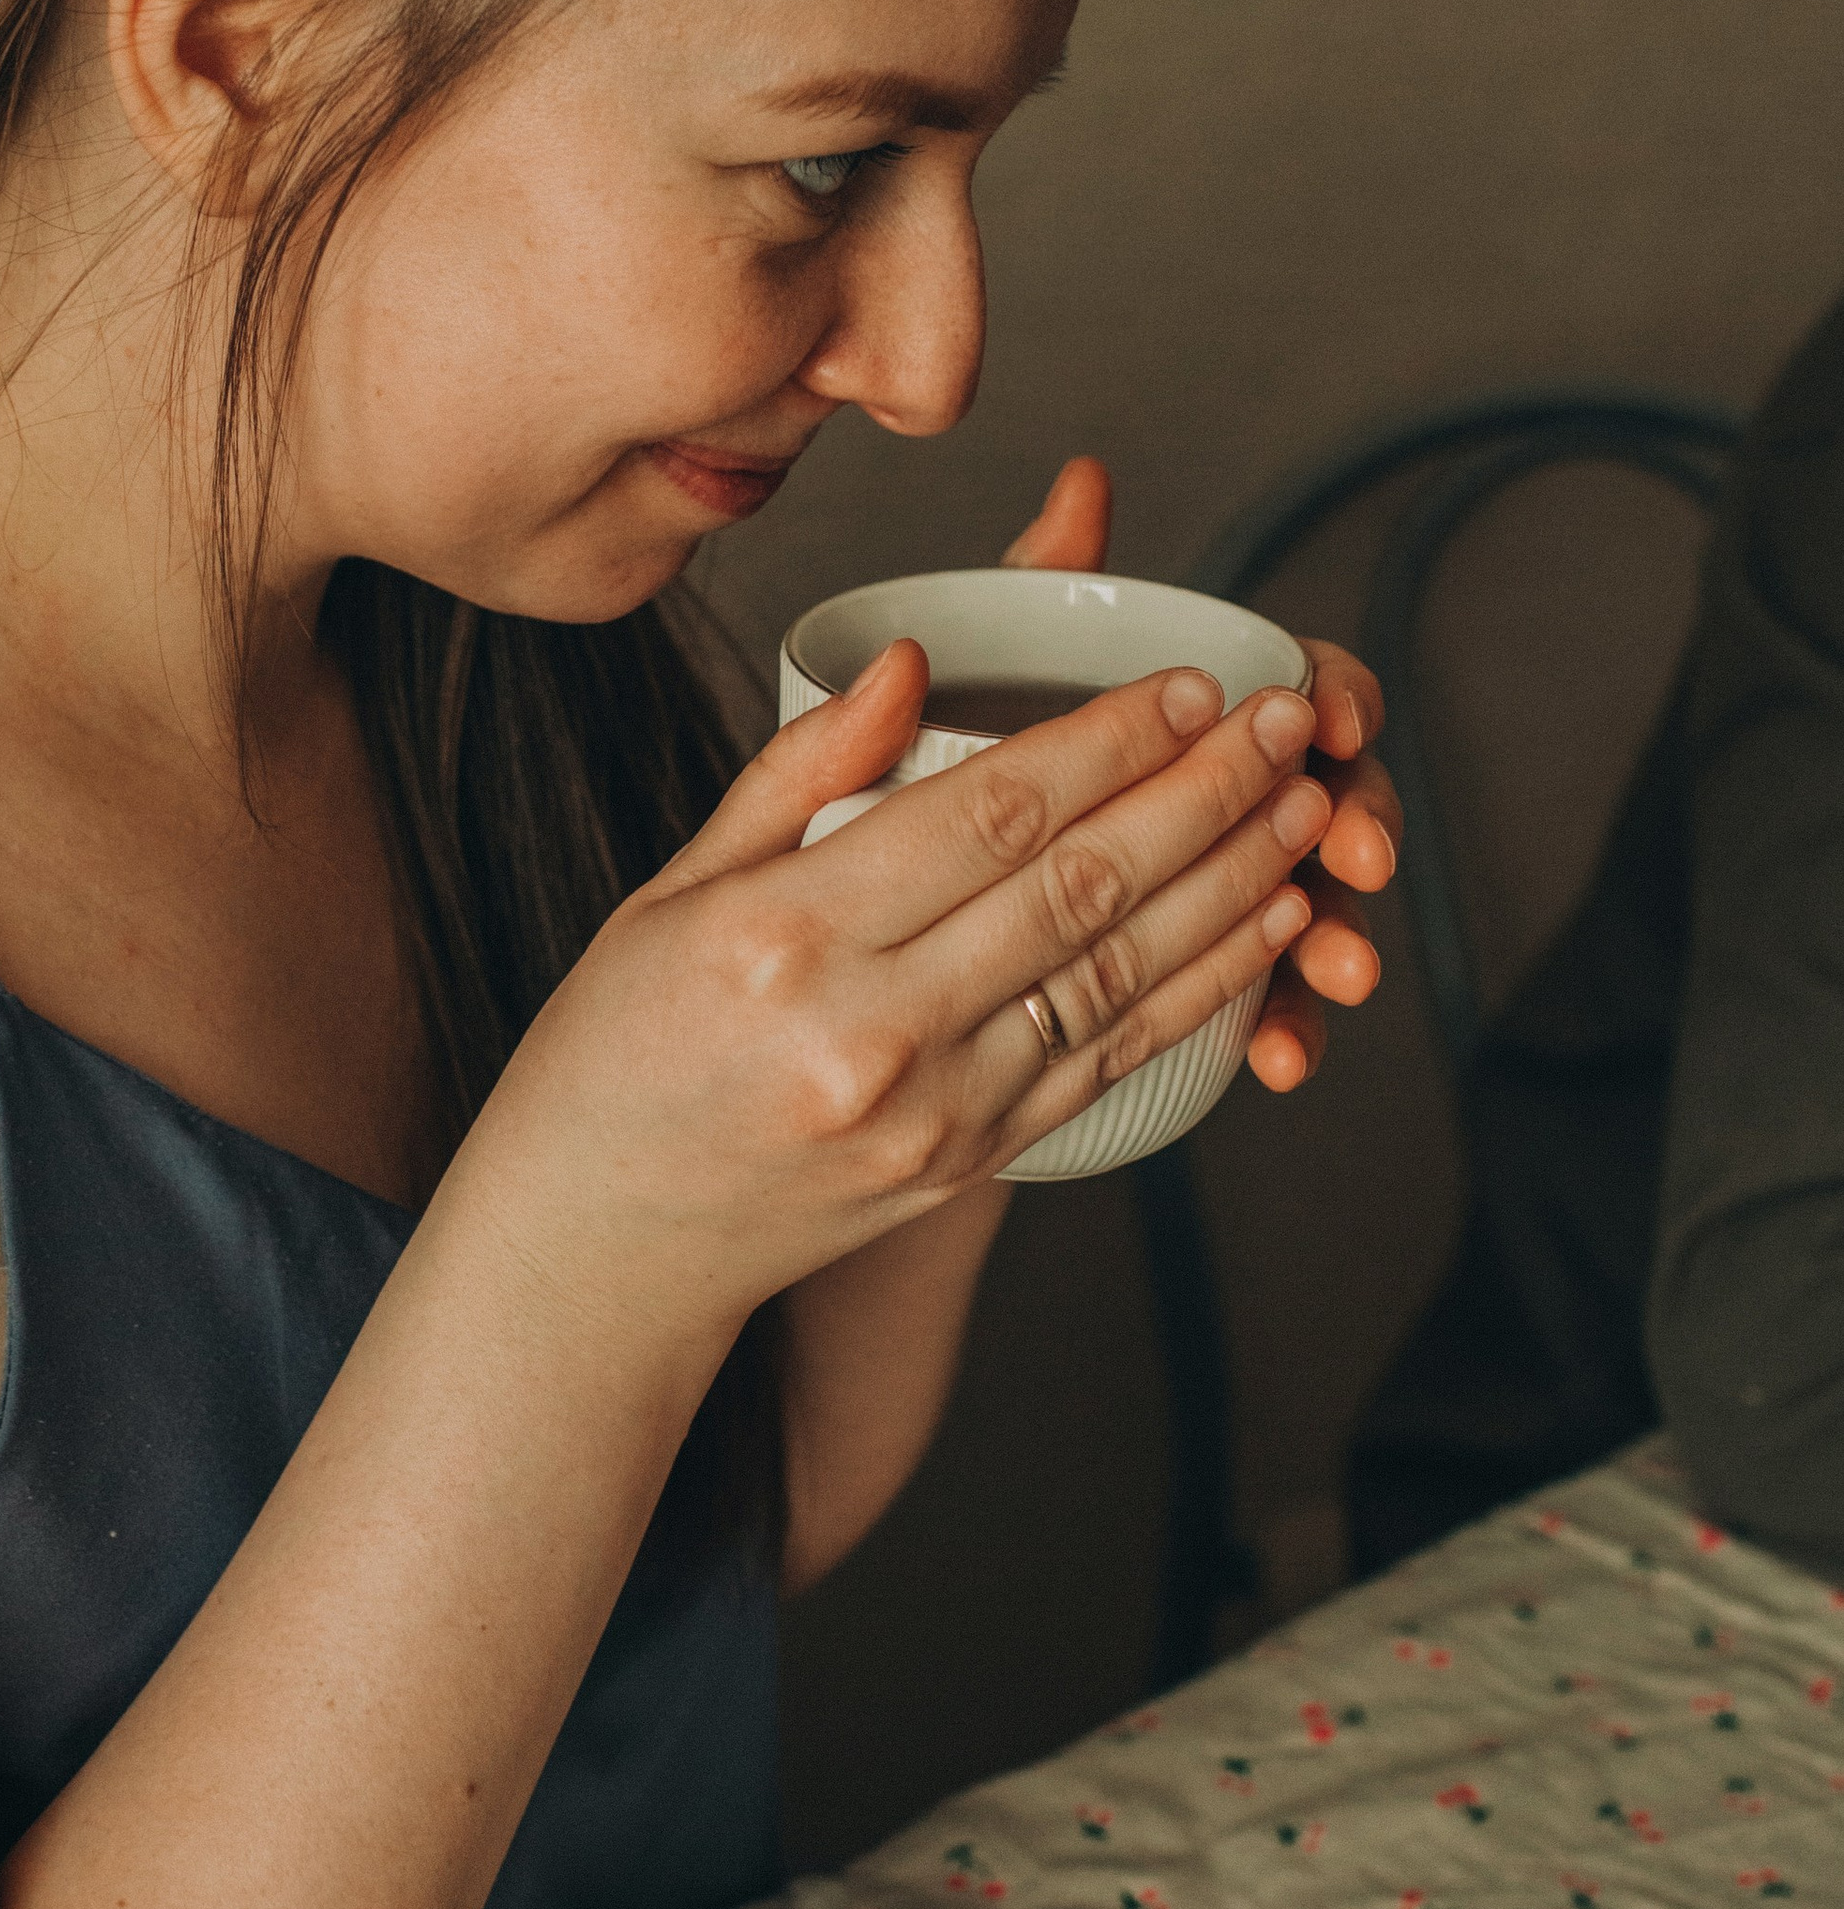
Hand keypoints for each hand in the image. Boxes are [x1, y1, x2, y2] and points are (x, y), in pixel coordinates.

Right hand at [468, 620, 1330, 1354]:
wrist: (601, 1249)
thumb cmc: (616, 1051)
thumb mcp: (671, 890)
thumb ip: (798, 773)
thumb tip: (912, 659)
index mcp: (782, 940)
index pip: (984, 815)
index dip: (1105, 741)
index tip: (1188, 682)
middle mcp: (868, 1030)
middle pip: (1076, 886)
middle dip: (1203, 792)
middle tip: (1286, 718)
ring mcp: (929, 1110)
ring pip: (1118, 973)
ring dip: (1231, 881)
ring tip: (1307, 803)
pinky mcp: (967, 1161)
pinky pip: (1109, 1057)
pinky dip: (1201, 986)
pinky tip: (1260, 922)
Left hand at [1003, 455, 1398, 1091]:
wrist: (911, 899)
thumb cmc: (943, 752)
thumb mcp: (968, 671)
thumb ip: (1032, 577)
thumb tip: (1080, 482)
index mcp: (1195, 696)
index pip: (1294, 672)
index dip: (1331, 689)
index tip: (1328, 715)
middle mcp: (1232, 780)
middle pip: (1326, 791)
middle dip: (1352, 822)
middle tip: (1358, 851)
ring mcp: (1230, 873)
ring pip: (1306, 901)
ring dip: (1331, 935)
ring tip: (1340, 974)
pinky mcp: (1206, 966)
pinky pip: (1258, 994)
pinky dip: (1277, 1018)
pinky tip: (1279, 1054)